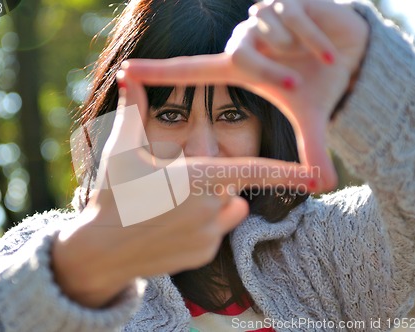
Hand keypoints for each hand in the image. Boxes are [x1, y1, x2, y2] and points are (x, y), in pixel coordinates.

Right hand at [52, 72, 315, 307]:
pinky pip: (214, 237)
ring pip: (228, 214)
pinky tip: (170, 230)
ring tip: (175, 209)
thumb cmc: (112, 195)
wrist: (100, 250)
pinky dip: (201, 231)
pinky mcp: (202, 257)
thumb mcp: (121, 149)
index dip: (285, 172)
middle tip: (176, 189)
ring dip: (213, 208)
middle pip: (232, 190)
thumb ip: (132, 111)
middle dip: (215, 185)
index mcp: (196, 177)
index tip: (314, 175)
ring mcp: (207, 236)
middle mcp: (209, 208)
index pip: (252, 173)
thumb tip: (126, 77)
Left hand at [123, 0, 368, 191]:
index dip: (159, 73)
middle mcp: (246, 41)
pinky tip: (329, 49)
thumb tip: (324, 187)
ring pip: (268, 31)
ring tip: (318, 60)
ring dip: (298, 49)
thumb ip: (312, 149)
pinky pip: (293, 14)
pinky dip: (315, 37)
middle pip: (241, 54)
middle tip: (296, 84)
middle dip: (271, 70)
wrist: (355, 54)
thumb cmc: (323, 84)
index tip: (126, 71)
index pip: (190, 71)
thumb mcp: (312, 118)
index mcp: (240, 70)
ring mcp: (263, 18)